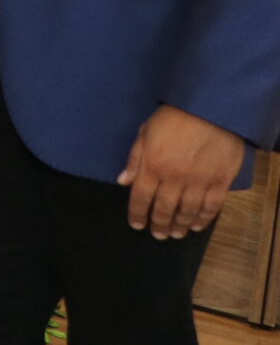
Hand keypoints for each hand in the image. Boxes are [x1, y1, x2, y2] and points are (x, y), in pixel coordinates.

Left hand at [120, 105, 245, 238]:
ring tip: (175, 234)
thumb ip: (135, 159)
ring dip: (179, 225)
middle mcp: (174, 178)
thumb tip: (123, 181)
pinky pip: (211, 206)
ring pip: (187, 211)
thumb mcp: (146, 132)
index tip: (136, 225)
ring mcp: (199, 181)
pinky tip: (196, 225)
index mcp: (153, 166)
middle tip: (157, 235)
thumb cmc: (174, 117)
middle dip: (159, 224)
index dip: (137, 213)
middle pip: (164, 208)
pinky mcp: (220, 181)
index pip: (140, 197)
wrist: (210, 109)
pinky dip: (203, 219)